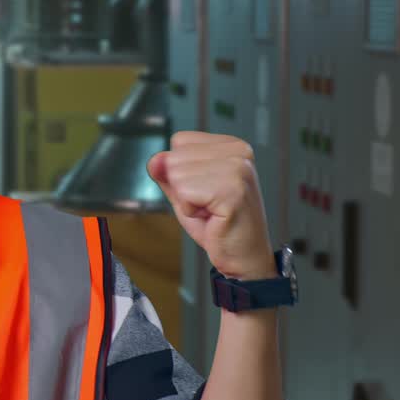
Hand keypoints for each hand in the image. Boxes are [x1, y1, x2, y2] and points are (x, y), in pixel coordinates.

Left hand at [148, 131, 276, 279]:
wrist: (244, 259)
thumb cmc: (218, 225)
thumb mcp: (185, 192)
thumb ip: (167, 172)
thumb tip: (155, 160)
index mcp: (231, 145)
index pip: (180, 141)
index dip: (182, 171)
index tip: (206, 190)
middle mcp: (238, 152)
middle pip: (175, 157)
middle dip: (182, 188)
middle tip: (209, 205)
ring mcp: (238, 169)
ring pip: (177, 174)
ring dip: (187, 201)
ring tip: (212, 211)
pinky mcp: (233, 190)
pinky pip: (184, 193)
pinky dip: (190, 211)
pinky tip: (213, 217)